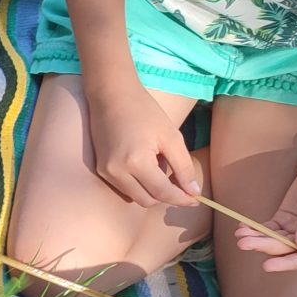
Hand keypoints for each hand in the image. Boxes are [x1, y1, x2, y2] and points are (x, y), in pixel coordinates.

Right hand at [85, 79, 200, 207]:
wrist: (111, 96)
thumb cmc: (144, 112)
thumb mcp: (171, 137)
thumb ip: (183, 166)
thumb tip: (193, 191)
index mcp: (136, 163)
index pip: (162, 193)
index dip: (181, 198)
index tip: (196, 199)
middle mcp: (117, 172)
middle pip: (148, 200)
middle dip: (166, 196)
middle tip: (180, 183)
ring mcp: (106, 172)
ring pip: (135, 197)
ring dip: (151, 191)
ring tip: (160, 170)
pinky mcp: (100, 169)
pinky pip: (124, 188)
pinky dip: (139, 184)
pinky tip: (146, 167)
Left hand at [234, 155, 296, 271]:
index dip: (289, 263)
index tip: (267, 265)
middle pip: (288, 248)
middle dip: (266, 246)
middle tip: (243, 243)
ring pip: (277, 239)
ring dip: (258, 238)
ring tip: (240, 234)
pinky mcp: (287, 218)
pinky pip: (271, 228)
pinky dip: (257, 229)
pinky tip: (243, 227)